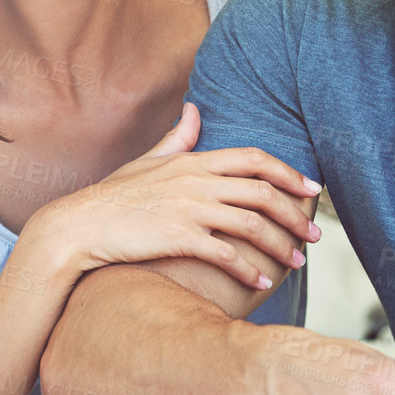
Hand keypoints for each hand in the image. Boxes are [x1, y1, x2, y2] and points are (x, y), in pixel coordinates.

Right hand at [32, 103, 322, 288]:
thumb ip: (178, 138)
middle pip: (263, 192)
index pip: (254, 158)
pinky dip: (248, 270)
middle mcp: (196, 181)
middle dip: (295, 214)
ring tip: (297, 262)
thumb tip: (195, 109)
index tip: (312, 190)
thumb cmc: (113, 196)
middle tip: (315, 234)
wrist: (79, 226)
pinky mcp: (178, 237)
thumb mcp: (148, 161)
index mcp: (194, 160)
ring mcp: (188, 209)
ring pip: (251, 224)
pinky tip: (262, 284)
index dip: (289, 173)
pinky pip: (226, 254)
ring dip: (280, 244)